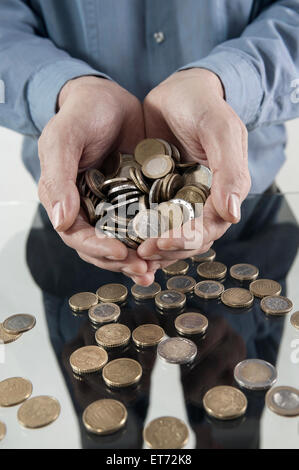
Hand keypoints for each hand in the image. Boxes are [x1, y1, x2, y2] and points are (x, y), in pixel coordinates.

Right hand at [38, 76, 153, 283]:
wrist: (108, 97)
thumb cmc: (80, 114)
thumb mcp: (64, 139)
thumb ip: (59, 178)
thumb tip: (60, 223)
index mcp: (66, 199)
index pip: (76, 235)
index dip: (96, 248)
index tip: (119, 253)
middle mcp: (90, 208)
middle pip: (101, 246)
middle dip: (122, 261)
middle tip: (144, 270)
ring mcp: (114, 205)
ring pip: (124, 241)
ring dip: (139, 257)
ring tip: (157, 268)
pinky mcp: (137, 198)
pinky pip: (145, 224)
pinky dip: (155, 237)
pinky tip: (169, 246)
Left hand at [138, 68, 250, 269]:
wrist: (178, 90)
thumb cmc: (203, 105)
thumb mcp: (220, 130)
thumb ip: (230, 170)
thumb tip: (232, 215)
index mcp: (221, 193)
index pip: (208, 227)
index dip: (187, 239)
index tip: (162, 241)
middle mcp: (199, 202)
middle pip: (185, 238)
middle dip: (165, 249)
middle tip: (141, 251)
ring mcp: (176, 200)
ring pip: (165, 234)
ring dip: (148, 248)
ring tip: (127, 253)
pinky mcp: (154, 194)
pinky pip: (145, 218)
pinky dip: (135, 232)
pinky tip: (118, 240)